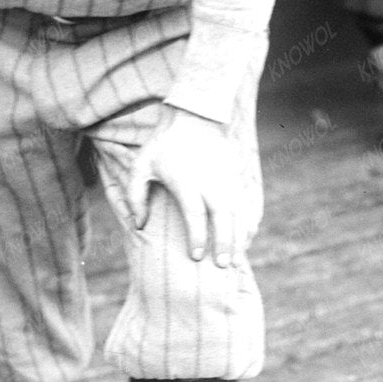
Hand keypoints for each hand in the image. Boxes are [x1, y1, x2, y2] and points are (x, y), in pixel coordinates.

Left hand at [126, 106, 255, 267]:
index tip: (196, 257)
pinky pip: (245, 204)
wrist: (195, 114)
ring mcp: (226, 179)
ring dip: (238, 237)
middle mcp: (210, 181)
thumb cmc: (163, 144)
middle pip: (223, 217)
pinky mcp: (235, 176)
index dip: (198, 238)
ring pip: (238, 213)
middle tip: (223, 266)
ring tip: (235, 259)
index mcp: (186, 181)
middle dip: (225, 243)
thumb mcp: (141, 166)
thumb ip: (136, 197)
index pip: (195, 215)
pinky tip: (245, 239)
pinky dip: (247, 223)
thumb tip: (139, 226)